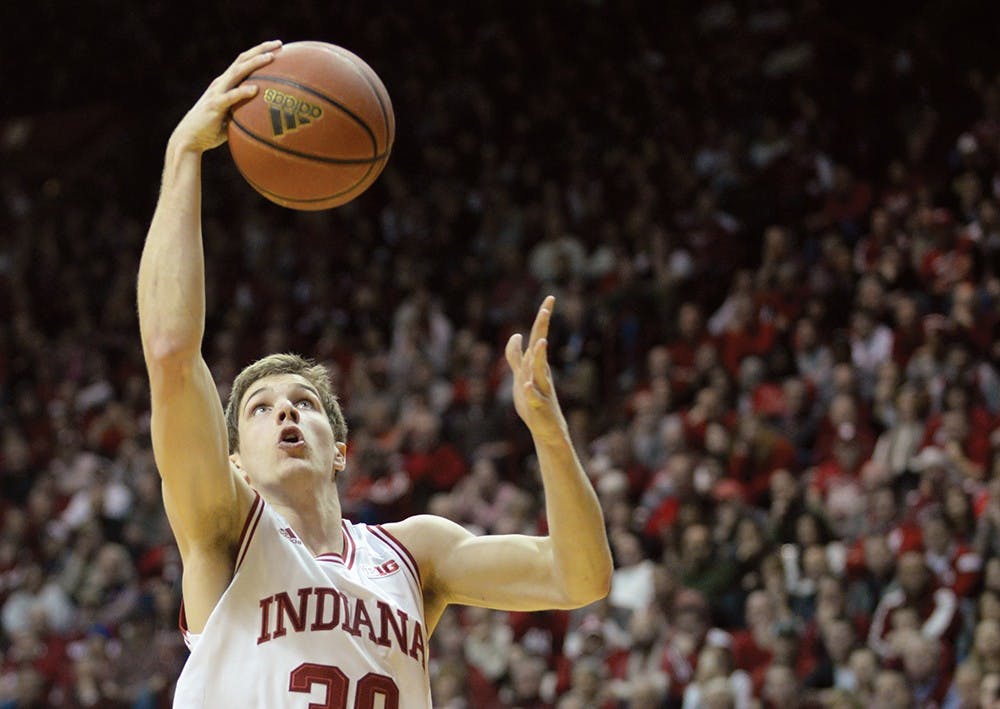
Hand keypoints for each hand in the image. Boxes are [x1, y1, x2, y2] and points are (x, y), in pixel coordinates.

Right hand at [170, 40, 281, 152]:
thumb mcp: (232, 116)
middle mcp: (221, 83)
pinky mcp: (215, 105)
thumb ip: (246, 111)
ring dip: (254, 63)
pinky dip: (243, 92)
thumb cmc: (213, 130)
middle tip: (279, 44)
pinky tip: (256, 89)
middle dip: (261, 50)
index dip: (259, 51)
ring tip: (271, 58)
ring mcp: (217, 92)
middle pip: (242, 60)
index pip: (243, 61)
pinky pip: (230, 96)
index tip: (277, 46)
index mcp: (226, 83)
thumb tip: (269, 116)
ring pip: (237, 72)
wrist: (190, 138)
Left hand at [505, 296, 567, 445]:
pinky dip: (531, 391)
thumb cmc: (533, 401)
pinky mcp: (538, 407)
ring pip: (539, 370)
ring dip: (539, 357)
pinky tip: (527, 385)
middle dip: (542, 327)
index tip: (550, 297)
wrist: (546, 429)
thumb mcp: (520, 375)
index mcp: (535, 364)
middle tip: (548, 306)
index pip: (538, 336)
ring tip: (540, 342)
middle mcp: (540, 373)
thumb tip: (516, 335)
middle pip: (540, 346)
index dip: (542, 318)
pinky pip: (535, 398)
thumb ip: (516, 356)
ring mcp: (541, 389)